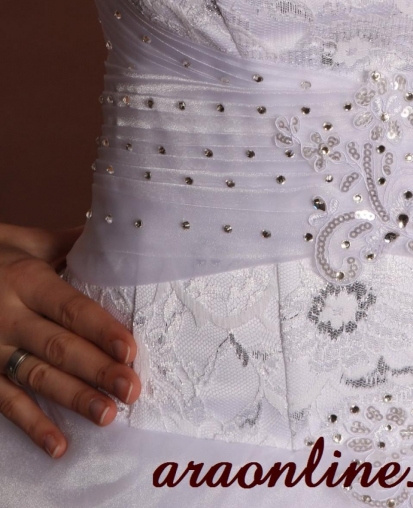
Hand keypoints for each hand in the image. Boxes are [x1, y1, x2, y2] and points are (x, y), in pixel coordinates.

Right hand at [0, 223, 140, 457]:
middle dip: (97, 370)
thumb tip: (116, 236)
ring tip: (106, 416)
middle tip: (131, 390)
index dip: (101, 329)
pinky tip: (58, 445)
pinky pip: (6, 403)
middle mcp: (8, 316)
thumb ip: (67, 244)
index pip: (70, 308)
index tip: (130, 349)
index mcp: (26, 280)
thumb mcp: (23, 242)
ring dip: (73, 399)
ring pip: (37, 378)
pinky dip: (32, 425)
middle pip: (58, 347)